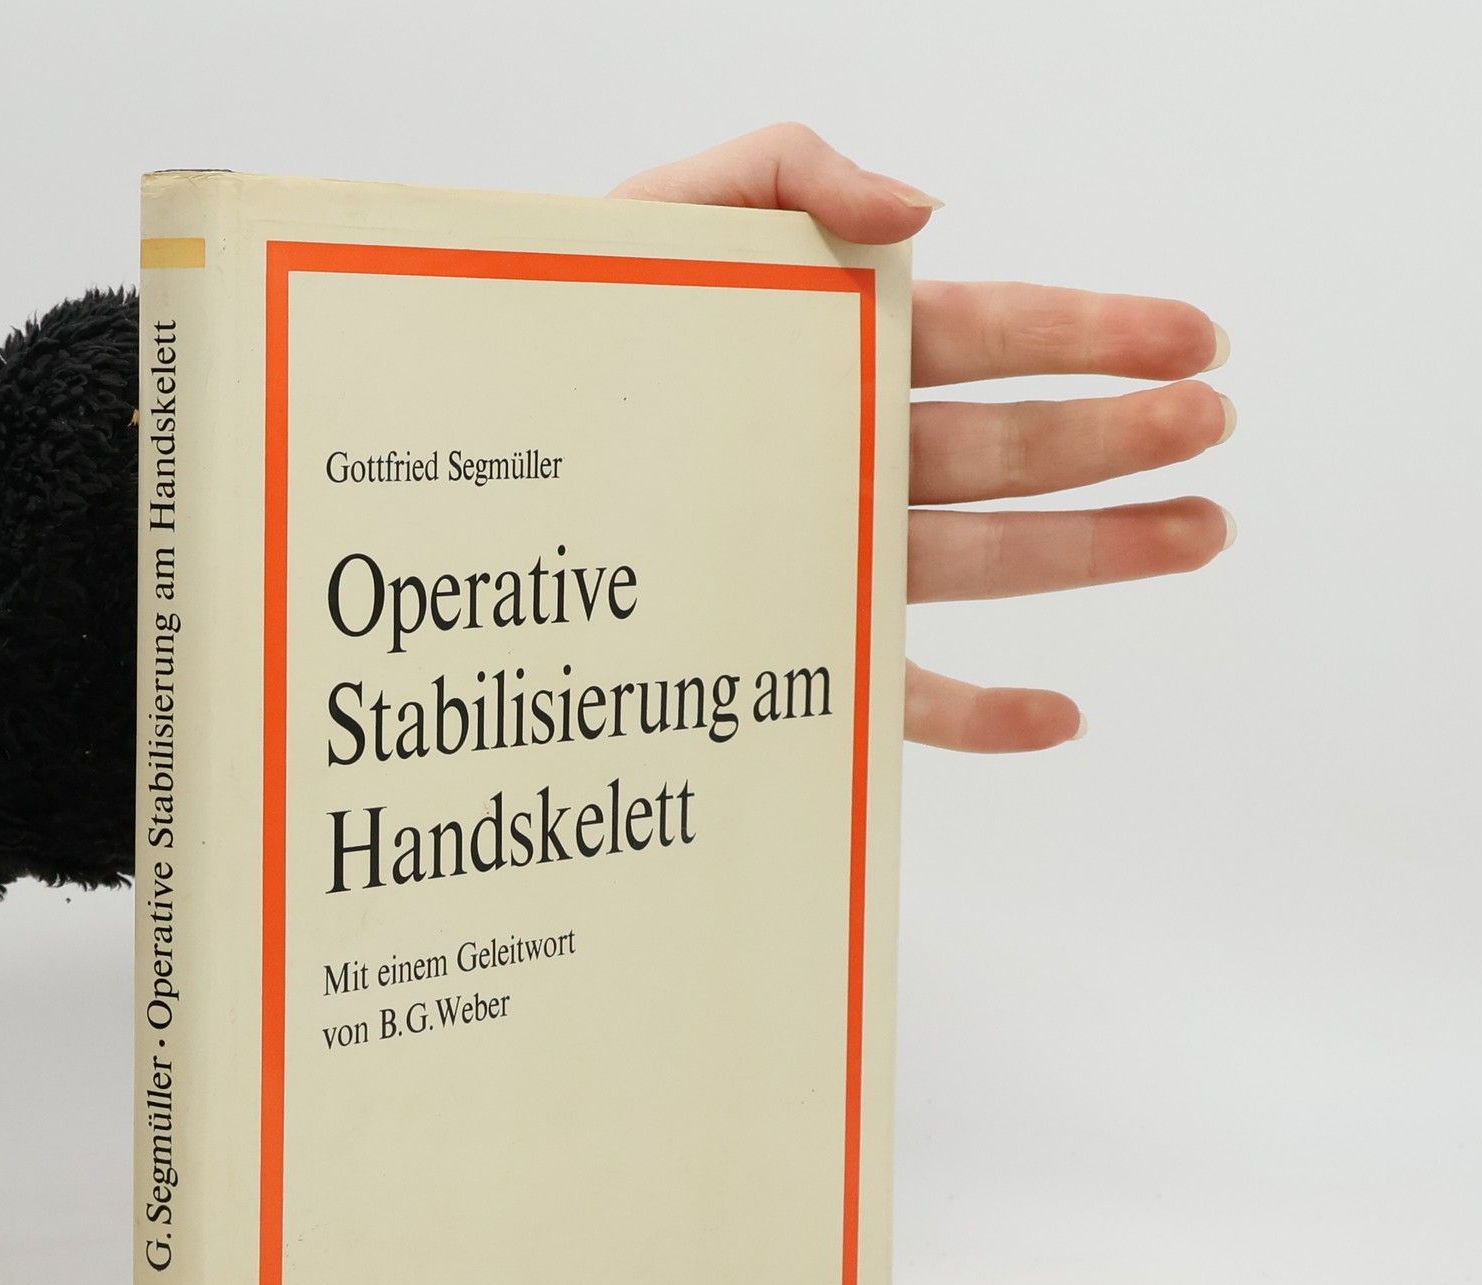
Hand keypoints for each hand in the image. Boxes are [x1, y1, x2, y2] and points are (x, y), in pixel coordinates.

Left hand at [610, 124, 1233, 751]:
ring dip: (1094, 550)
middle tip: (1211, 430)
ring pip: (985, 559)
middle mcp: (851, 455)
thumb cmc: (565, 322)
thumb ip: (793, 172)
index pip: (993, 337)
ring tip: (1195, 533)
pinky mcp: (794, 650)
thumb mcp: (669, 212)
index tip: (1191, 339)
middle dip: (1118, 437)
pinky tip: (1057, 715)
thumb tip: (925, 208)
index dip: (1097, 335)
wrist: (469, 442)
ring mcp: (829, 557)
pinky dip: (977, 716)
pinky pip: (896, 694)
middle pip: (1012, 448)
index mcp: (837, 351)